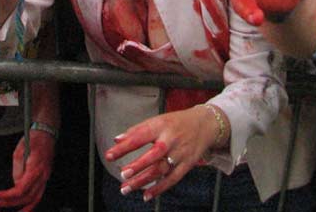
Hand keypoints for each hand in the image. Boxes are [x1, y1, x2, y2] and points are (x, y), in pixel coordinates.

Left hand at [0, 130, 55, 211]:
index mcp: (35, 168)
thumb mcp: (19, 151)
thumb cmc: (33, 140)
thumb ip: (17, 169)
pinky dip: (31, 202)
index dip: (9, 195)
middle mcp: (43, 175)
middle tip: (0, 202)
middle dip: (13, 202)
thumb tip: (15, 184)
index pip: (21, 189)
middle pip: (28, 196)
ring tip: (12, 209)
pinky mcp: (45, 177)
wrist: (47, 133)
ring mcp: (46, 177)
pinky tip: (24, 205)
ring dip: (24, 206)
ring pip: (36, 198)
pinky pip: (39, 193)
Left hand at [105, 105, 220, 201]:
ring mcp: (180, 153)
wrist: (205, 124)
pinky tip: (147, 195)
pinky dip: (159, 188)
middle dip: (138, 165)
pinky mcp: (187, 164)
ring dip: (143, 180)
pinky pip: (173, 178)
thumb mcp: (157, 120)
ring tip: (126, 188)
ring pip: (161, 169)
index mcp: (161, 125)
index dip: (124, 146)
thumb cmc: (177, 122)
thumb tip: (117, 140)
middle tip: (123, 173)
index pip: (140, 136)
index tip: (109, 155)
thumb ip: (137, 130)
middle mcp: (171, 139)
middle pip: (154, 154)